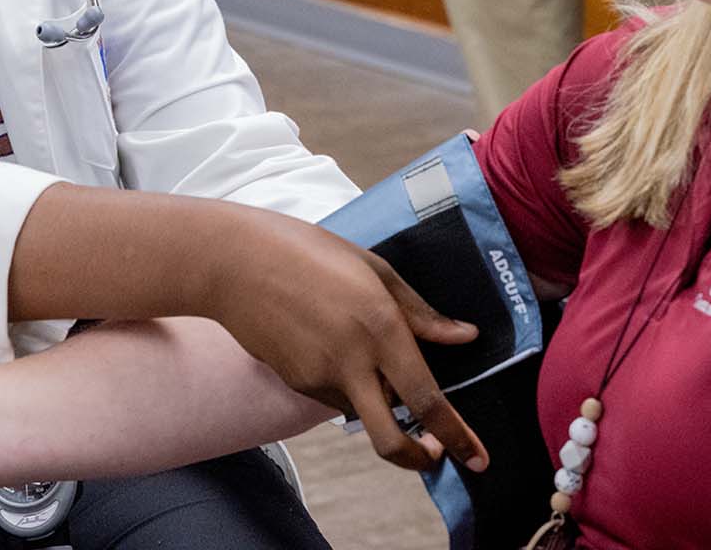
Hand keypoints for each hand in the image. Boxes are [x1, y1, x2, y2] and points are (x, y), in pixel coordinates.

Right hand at [202, 211, 488, 473]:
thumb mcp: (373, 267)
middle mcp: (353, 361)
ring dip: (379, 402)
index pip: (427, 399)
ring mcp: (320, 377)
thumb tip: (464, 336)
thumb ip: (420, 310)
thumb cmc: (306, 251)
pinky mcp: (296, 382)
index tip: (477, 458)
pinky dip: (348, 382)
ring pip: (363, 411)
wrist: (232, 263)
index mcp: (380, 327)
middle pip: (391, 440)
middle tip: (438, 455)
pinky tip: (332, 341)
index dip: (458, 436)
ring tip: (366, 350)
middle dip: (421, 458)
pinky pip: (335, 394)